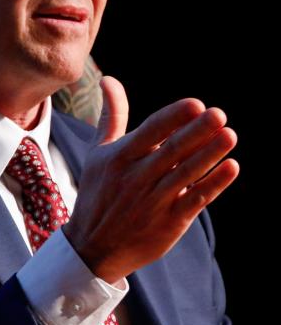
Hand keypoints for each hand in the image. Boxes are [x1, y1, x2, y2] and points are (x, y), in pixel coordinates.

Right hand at [61, 76, 238, 284]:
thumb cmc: (98, 191)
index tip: (195, 105)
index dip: (173, 118)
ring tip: (229, 135)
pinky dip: (213, 184)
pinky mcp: (169, 222)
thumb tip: (108, 79)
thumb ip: (111, 115)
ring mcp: (153, 201)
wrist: (93, 246)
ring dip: (209, 154)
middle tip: (218, 114)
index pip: (150, 132)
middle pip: (171, 151)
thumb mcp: (99, 152)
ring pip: (185, 174)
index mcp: (119, 158)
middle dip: (196, 132)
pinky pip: (195, 200)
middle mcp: (135, 178)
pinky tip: (231, 167)